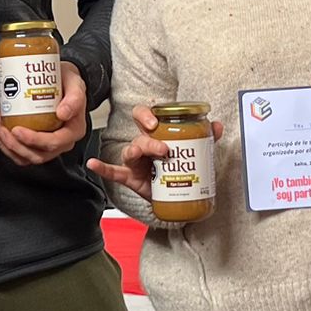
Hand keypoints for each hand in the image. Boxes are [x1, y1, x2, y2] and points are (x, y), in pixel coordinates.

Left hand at [0, 59, 89, 166]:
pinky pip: (20, 153)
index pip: (54, 143)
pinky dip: (6, 145)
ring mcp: (48, 145)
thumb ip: (74, 97)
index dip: (34, 140)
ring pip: (26, 157)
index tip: (17, 130)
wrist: (62, 81)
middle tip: (2, 129)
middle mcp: (62, 142)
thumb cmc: (68, 83)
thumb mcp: (75, 84)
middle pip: (37, 155)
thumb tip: (63, 113)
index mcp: (74, 131)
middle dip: (15, 145)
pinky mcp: (36, 144)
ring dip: (7, 146)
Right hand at [89, 104, 226, 201]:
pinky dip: (102, 168)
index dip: (148, 115)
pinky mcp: (130, 178)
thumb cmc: (177, 166)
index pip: (145, 116)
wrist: (175, 195)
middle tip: (164, 147)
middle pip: (140, 135)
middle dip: (149, 138)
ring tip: (152, 157)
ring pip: (131, 151)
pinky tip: (94, 164)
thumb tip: (217, 126)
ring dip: (139, 152)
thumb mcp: (192, 151)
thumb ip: (205, 138)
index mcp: (155, 134)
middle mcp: (143, 145)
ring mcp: (135, 162)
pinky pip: (113, 172)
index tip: (157, 121)